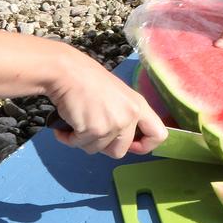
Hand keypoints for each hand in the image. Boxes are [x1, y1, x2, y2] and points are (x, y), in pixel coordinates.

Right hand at [47, 48, 166, 158]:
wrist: (65, 70)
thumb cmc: (86, 78)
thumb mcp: (117, 95)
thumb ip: (123, 115)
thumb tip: (120, 140)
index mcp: (138, 105)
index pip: (158, 135)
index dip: (144, 146)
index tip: (129, 145)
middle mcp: (130, 116)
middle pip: (120, 151)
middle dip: (102, 146)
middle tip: (91, 131)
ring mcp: (113, 124)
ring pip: (96, 150)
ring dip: (83, 140)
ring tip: (76, 121)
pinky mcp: (94, 129)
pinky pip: (79, 145)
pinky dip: (68, 138)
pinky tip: (64, 126)